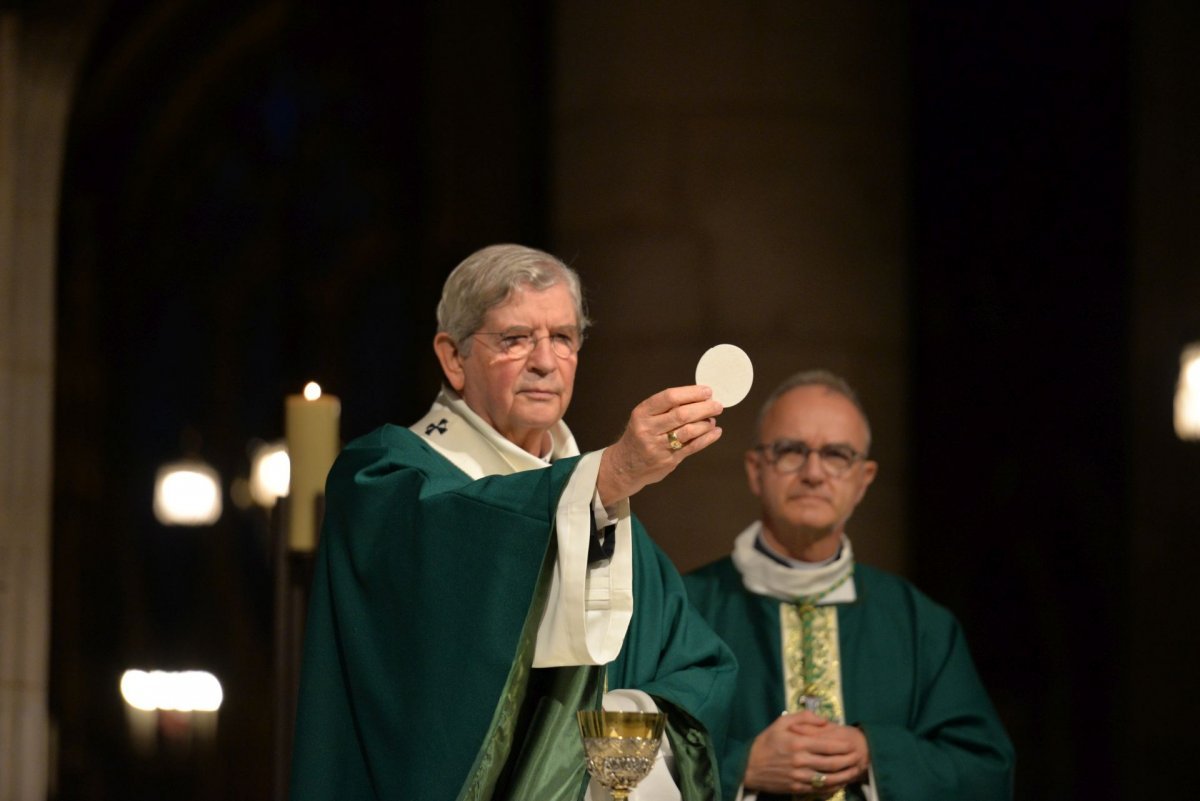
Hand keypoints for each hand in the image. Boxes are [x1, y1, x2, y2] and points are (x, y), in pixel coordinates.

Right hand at [596, 385, 722, 505]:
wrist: (624, 466)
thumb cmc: (639, 436)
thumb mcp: (644, 417)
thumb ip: (667, 408)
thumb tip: (699, 398)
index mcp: (642, 413)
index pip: (669, 397)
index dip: (691, 393)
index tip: (707, 391)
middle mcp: (648, 429)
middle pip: (681, 414)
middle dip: (704, 408)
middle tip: (717, 405)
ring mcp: (658, 446)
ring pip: (688, 431)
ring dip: (706, 423)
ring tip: (713, 419)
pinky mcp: (668, 460)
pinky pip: (692, 447)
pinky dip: (707, 438)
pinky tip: (715, 432)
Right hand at [744, 712, 869, 794]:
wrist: (749, 766)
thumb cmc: (767, 741)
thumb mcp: (781, 722)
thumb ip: (804, 718)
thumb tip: (825, 720)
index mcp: (798, 743)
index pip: (828, 745)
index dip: (843, 746)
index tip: (853, 744)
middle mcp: (801, 761)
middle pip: (832, 763)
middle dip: (848, 760)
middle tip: (859, 757)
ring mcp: (800, 777)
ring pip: (829, 778)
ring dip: (844, 775)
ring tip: (854, 771)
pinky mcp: (797, 788)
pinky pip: (820, 789)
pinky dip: (833, 787)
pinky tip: (840, 782)